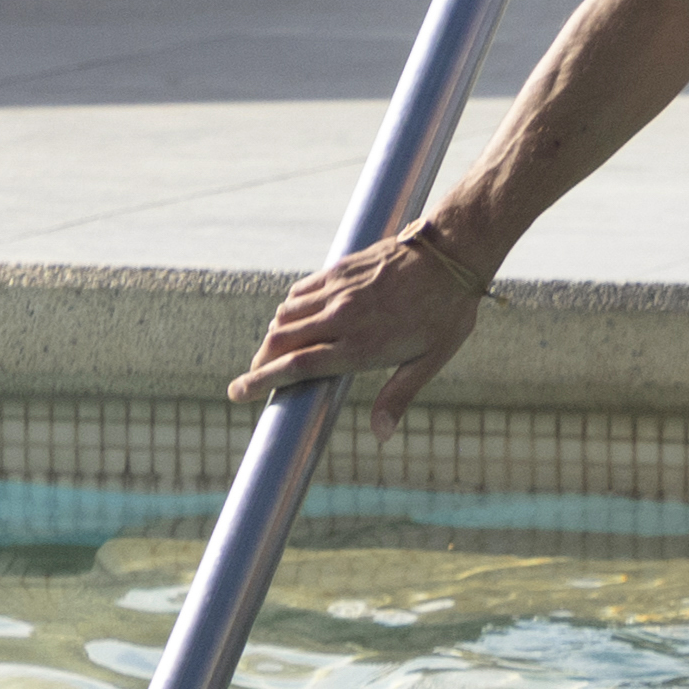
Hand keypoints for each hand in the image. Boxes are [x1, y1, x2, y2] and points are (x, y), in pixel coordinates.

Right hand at [224, 220, 493, 434]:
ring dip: (274, 336)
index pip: (295, 366)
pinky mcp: (338, 270)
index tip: (236, 393)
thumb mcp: (430, 360)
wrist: (452, 253)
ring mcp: (337, 291)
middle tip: (255, 376)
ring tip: (276, 351)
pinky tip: (297, 318)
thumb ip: (398, 396)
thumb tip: (381, 435)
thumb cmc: (447, 312)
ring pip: (284, 316)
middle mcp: (341, 318)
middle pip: (280, 342)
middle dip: (260, 363)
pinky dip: (289, 309)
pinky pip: (299, 292)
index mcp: (360, 346)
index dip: (260, 380)